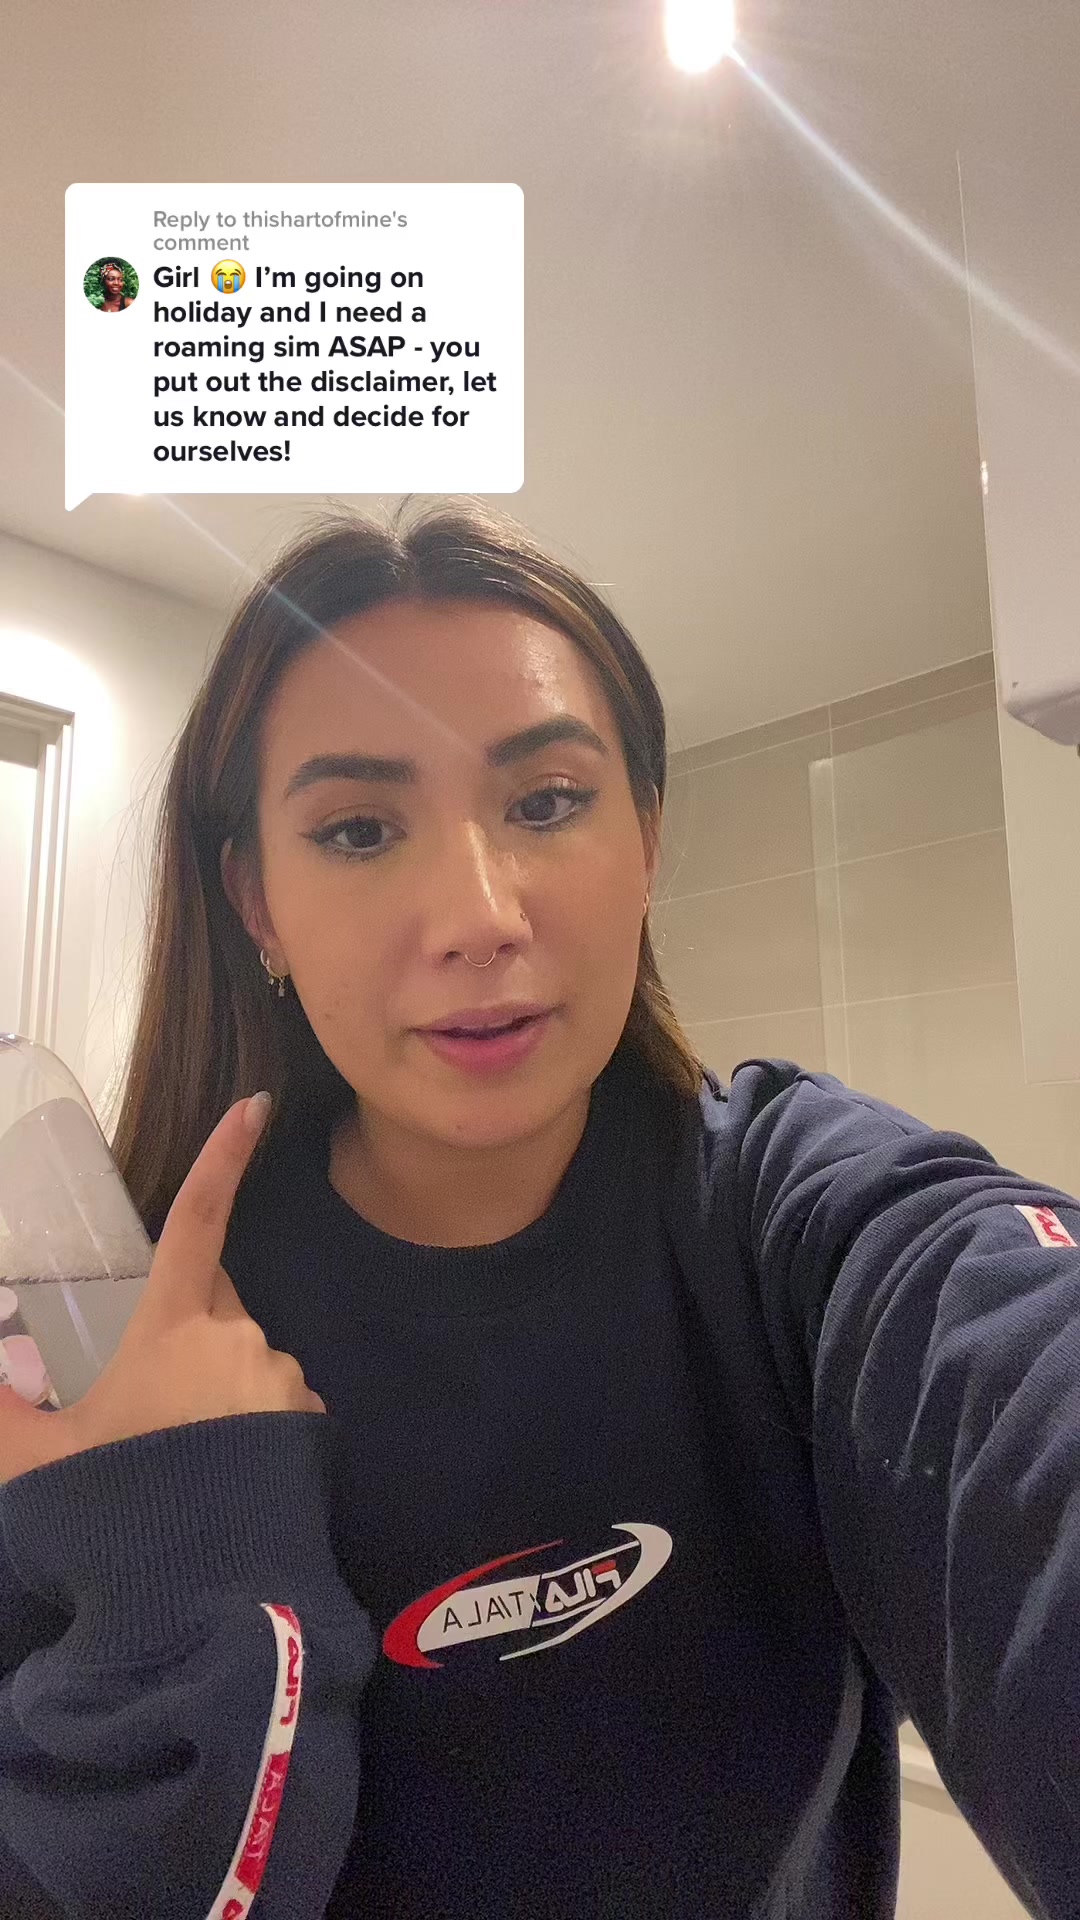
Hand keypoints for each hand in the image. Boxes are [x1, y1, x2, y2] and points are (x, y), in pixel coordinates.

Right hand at [0, 1093, 324, 1486]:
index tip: (256, 1105)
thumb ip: (4, 1410)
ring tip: (184, 1463)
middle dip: (183, 1332)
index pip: (195, 1220)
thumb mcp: (38, 1461)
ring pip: (244, 1359)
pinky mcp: (312, 1425)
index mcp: (169, 1327)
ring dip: (218, 1388)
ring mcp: (280, 1380)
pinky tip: (224, 1479)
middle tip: (145, 1410)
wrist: (203, 1602)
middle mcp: (235, 1337)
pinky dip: (251, 1425)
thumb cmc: (116, 1518)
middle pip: (212, 1305)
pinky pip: (276, 1404)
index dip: (223, 1158)